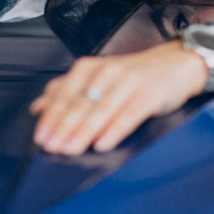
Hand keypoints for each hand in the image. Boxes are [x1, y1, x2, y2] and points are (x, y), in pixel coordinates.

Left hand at [30, 39, 213, 154]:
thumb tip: (38, 107)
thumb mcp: (97, 78)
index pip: (65, 94)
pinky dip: (114, 130)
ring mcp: (129, 82)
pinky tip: (103, 144)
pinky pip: (129, 115)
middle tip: (52, 146)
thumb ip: (66, 90)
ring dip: (84, 131)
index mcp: (90, 68)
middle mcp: (108, 73)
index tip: (41, 136)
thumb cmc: (134, 75)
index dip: (52, 117)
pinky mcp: (149, 94)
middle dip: (64, 127)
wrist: (175, 65)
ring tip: (71, 148)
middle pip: (81, 103)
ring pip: (102, 109)